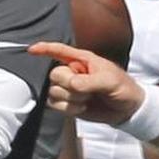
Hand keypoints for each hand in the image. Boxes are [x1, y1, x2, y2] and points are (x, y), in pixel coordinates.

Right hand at [29, 41, 145, 124]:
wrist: (127, 110)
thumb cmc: (122, 88)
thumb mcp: (110, 81)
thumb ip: (89, 81)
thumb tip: (70, 84)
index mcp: (83, 60)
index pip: (60, 51)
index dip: (45, 49)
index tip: (31, 50)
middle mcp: (73, 72)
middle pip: (55, 74)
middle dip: (68, 84)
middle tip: (86, 90)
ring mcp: (69, 88)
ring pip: (53, 91)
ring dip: (70, 98)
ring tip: (87, 100)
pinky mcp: (68, 103)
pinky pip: (55, 105)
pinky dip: (68, 109)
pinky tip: (82, 108)